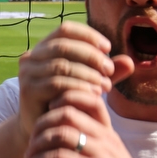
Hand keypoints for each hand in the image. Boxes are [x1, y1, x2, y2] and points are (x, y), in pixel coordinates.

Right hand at [17, 21, 129, 136]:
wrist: (45, 128)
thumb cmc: (67, 100)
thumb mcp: (89, 83)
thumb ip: (105, 72)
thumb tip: (129, 61)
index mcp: (43, 48)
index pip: (65, 30)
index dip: (88, 35)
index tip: (108, 48)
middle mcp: (31, 57)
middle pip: (62, 46)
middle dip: (91, 56)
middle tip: (110, 69)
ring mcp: (27, 73)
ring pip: (61, 65)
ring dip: (88, 74)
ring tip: (106, 86)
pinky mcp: (28, 90)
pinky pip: (57, 84)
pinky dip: (79, 87)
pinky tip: (94, 94)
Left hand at [24, 89, 153, 157]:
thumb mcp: (108, 153)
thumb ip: (88, 139)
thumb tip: (55, 129)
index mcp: (107, 131)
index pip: (89, 99)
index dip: (63, 98)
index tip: (46, 112)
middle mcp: (104, 139)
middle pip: (67, 113)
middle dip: (42, 123)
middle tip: (31, 138)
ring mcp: (99, 156)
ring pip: (60, 135)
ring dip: (36, 145)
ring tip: (29, 156)